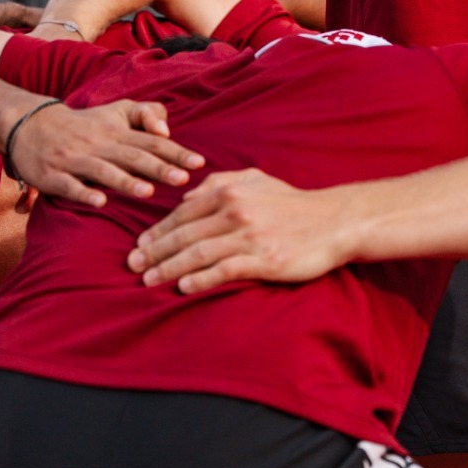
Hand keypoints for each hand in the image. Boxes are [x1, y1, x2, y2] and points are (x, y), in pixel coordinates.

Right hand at [8, 99, 204, 207]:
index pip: (153, 142)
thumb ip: (146, 114)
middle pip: (133, 156)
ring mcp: (75, 159)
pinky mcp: (53, 175)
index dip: (176, 152)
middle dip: (159, 168)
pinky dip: (84, 192)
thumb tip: (166, 131)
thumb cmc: (86, 123)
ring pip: (104, 170)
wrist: (31, 125)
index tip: (199, 163)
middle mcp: (99, 144)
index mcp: (117, 131)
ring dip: (126, 181)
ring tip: (148, 192)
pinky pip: (70, 185)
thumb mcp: (116, 111)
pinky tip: (100, 202)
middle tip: (183, 179)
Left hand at [126, 168, 354, 293]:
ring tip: (149, 281)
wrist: (334, 221)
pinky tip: (184, 287)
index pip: (184, 213)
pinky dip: (201, 279)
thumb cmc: (293, 203)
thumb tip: (187, 195)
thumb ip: (220, 182)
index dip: (158, 231)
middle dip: (154, 252)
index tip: (139, 247)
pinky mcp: (264, 259)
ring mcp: (250, 236)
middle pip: (185, 234)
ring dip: (169, 268)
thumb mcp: (257, 180)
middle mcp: (237, 211)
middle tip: (133, 267)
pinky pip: (224, 270)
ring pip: (198, 253)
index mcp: (231, 190)